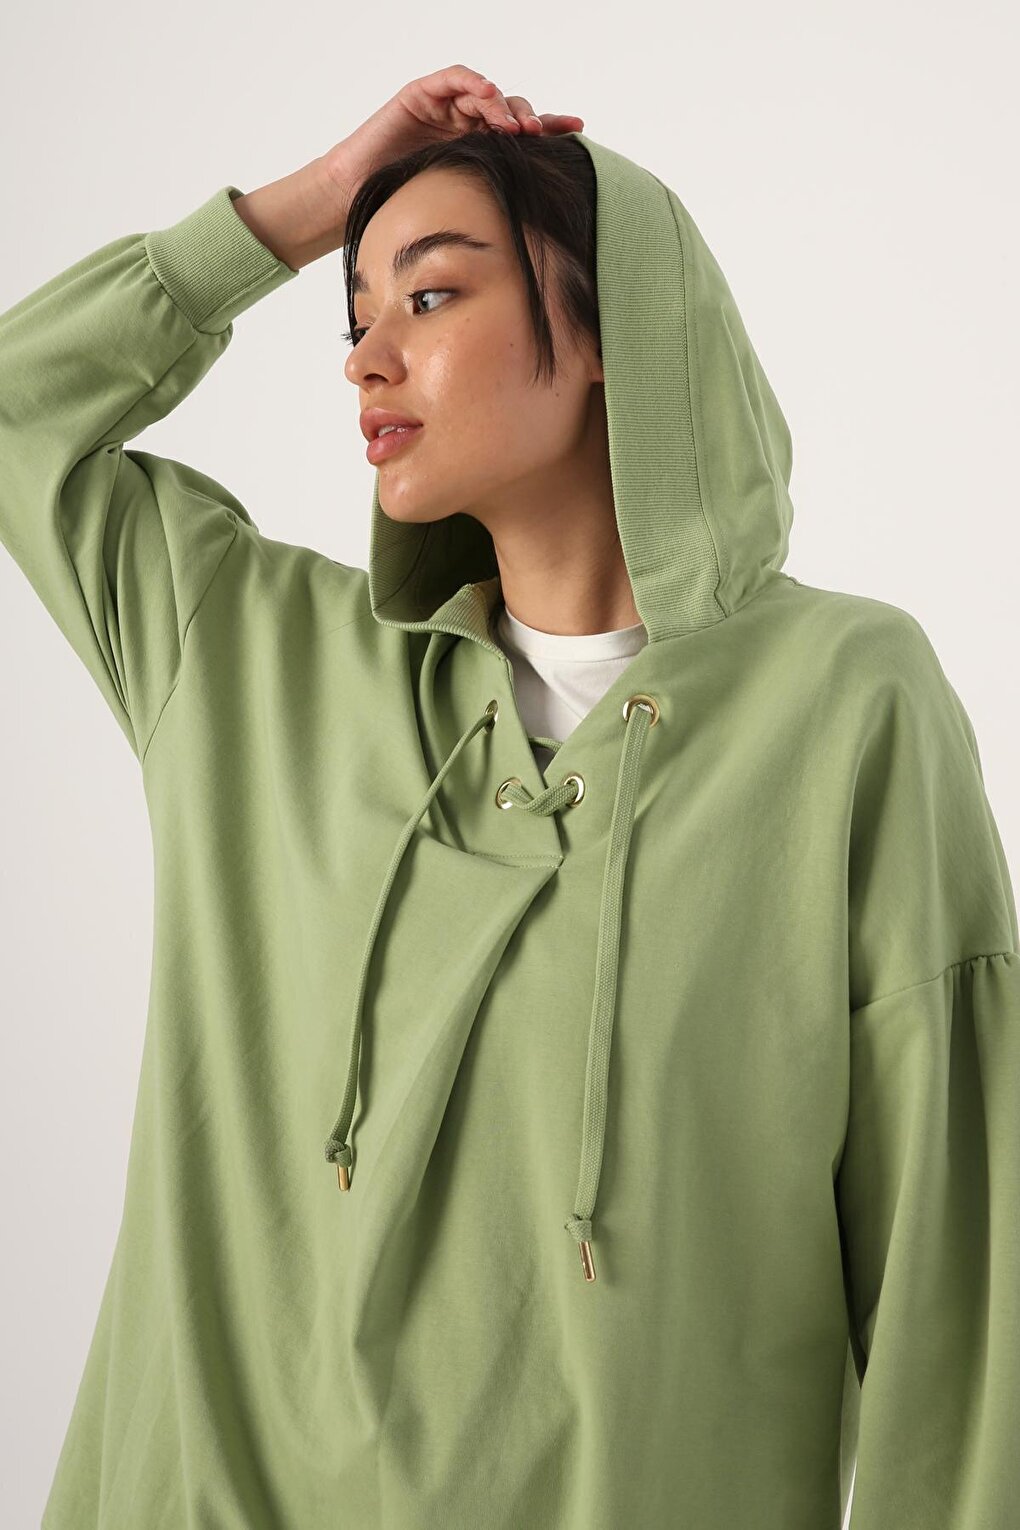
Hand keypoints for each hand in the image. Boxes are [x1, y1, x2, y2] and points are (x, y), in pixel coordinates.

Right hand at [321, 64, 584, 203]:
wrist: (359, 198)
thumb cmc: (406, 207)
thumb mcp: (460, 204)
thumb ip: (493, 197)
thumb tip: (537, 217)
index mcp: (480, 148)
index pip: (521, 132)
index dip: (550, 126)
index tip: (577, 130)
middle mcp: (467, 123)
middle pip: (510, 108)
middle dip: (527, 118)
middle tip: (538, 134)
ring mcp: (447, 106)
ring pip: (485, 93)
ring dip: (502, 105)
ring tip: (512, 126)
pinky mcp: (423, 94)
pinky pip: (453, 79)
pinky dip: (472, 82)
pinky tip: (486, 93)